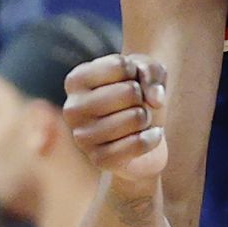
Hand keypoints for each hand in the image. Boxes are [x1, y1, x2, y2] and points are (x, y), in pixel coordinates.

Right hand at [64, 53, 168, 181]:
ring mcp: (82, 136)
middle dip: (142, 97)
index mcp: (76, 80)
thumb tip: (155, 100)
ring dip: (146, 117)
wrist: (140, 133)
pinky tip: (150, 135)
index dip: (136, 71)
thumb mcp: (146, 71)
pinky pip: (138, 144)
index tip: (130, 80)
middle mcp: (72, 108)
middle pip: (130, 92)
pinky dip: (153, 138)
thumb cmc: (137, 94)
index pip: (120, 66)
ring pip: (136, 118)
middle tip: (136, 104)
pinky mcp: (98, 159)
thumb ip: (150, 72)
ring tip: (138, 120)